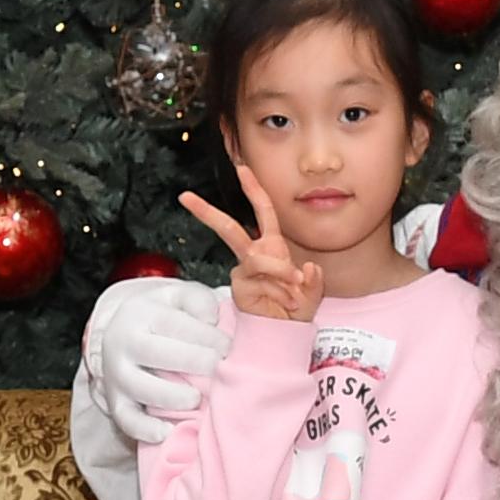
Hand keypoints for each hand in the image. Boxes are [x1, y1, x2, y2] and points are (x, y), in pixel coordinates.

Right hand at [85, 276, 232, 447]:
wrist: (126, 335)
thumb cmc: (165, 318)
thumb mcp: (180, 297)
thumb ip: (199, 301)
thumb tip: (212, 319)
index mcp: (141, 313)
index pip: (175, 324)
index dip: (205, 336)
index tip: (229, 347)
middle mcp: (123, 343)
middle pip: (155, 353)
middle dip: (192, 361)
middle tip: (218, 369)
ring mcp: (116, 374)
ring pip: (139, 388)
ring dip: (171, 396)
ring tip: (197, 399)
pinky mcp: (116, 401)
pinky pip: (125, 419)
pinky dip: (144, 429)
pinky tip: (167, 432)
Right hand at [180, 181, 321, 322]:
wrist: (284, 331)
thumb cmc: (295, 307)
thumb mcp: (313, 292)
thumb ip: (315, 281)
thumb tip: (307, 269)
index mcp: (272, 245)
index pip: (263, 210)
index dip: (253, 188)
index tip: (242, 167)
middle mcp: (255, 253)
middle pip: (228, 228)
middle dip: (207, 212)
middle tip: (185, 197)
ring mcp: (244, 270)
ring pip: (258, 259)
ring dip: (280, 273)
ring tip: (294, 291)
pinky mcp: (239, 285)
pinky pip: (259, 280)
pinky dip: (277, 290)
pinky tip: (285, 301)